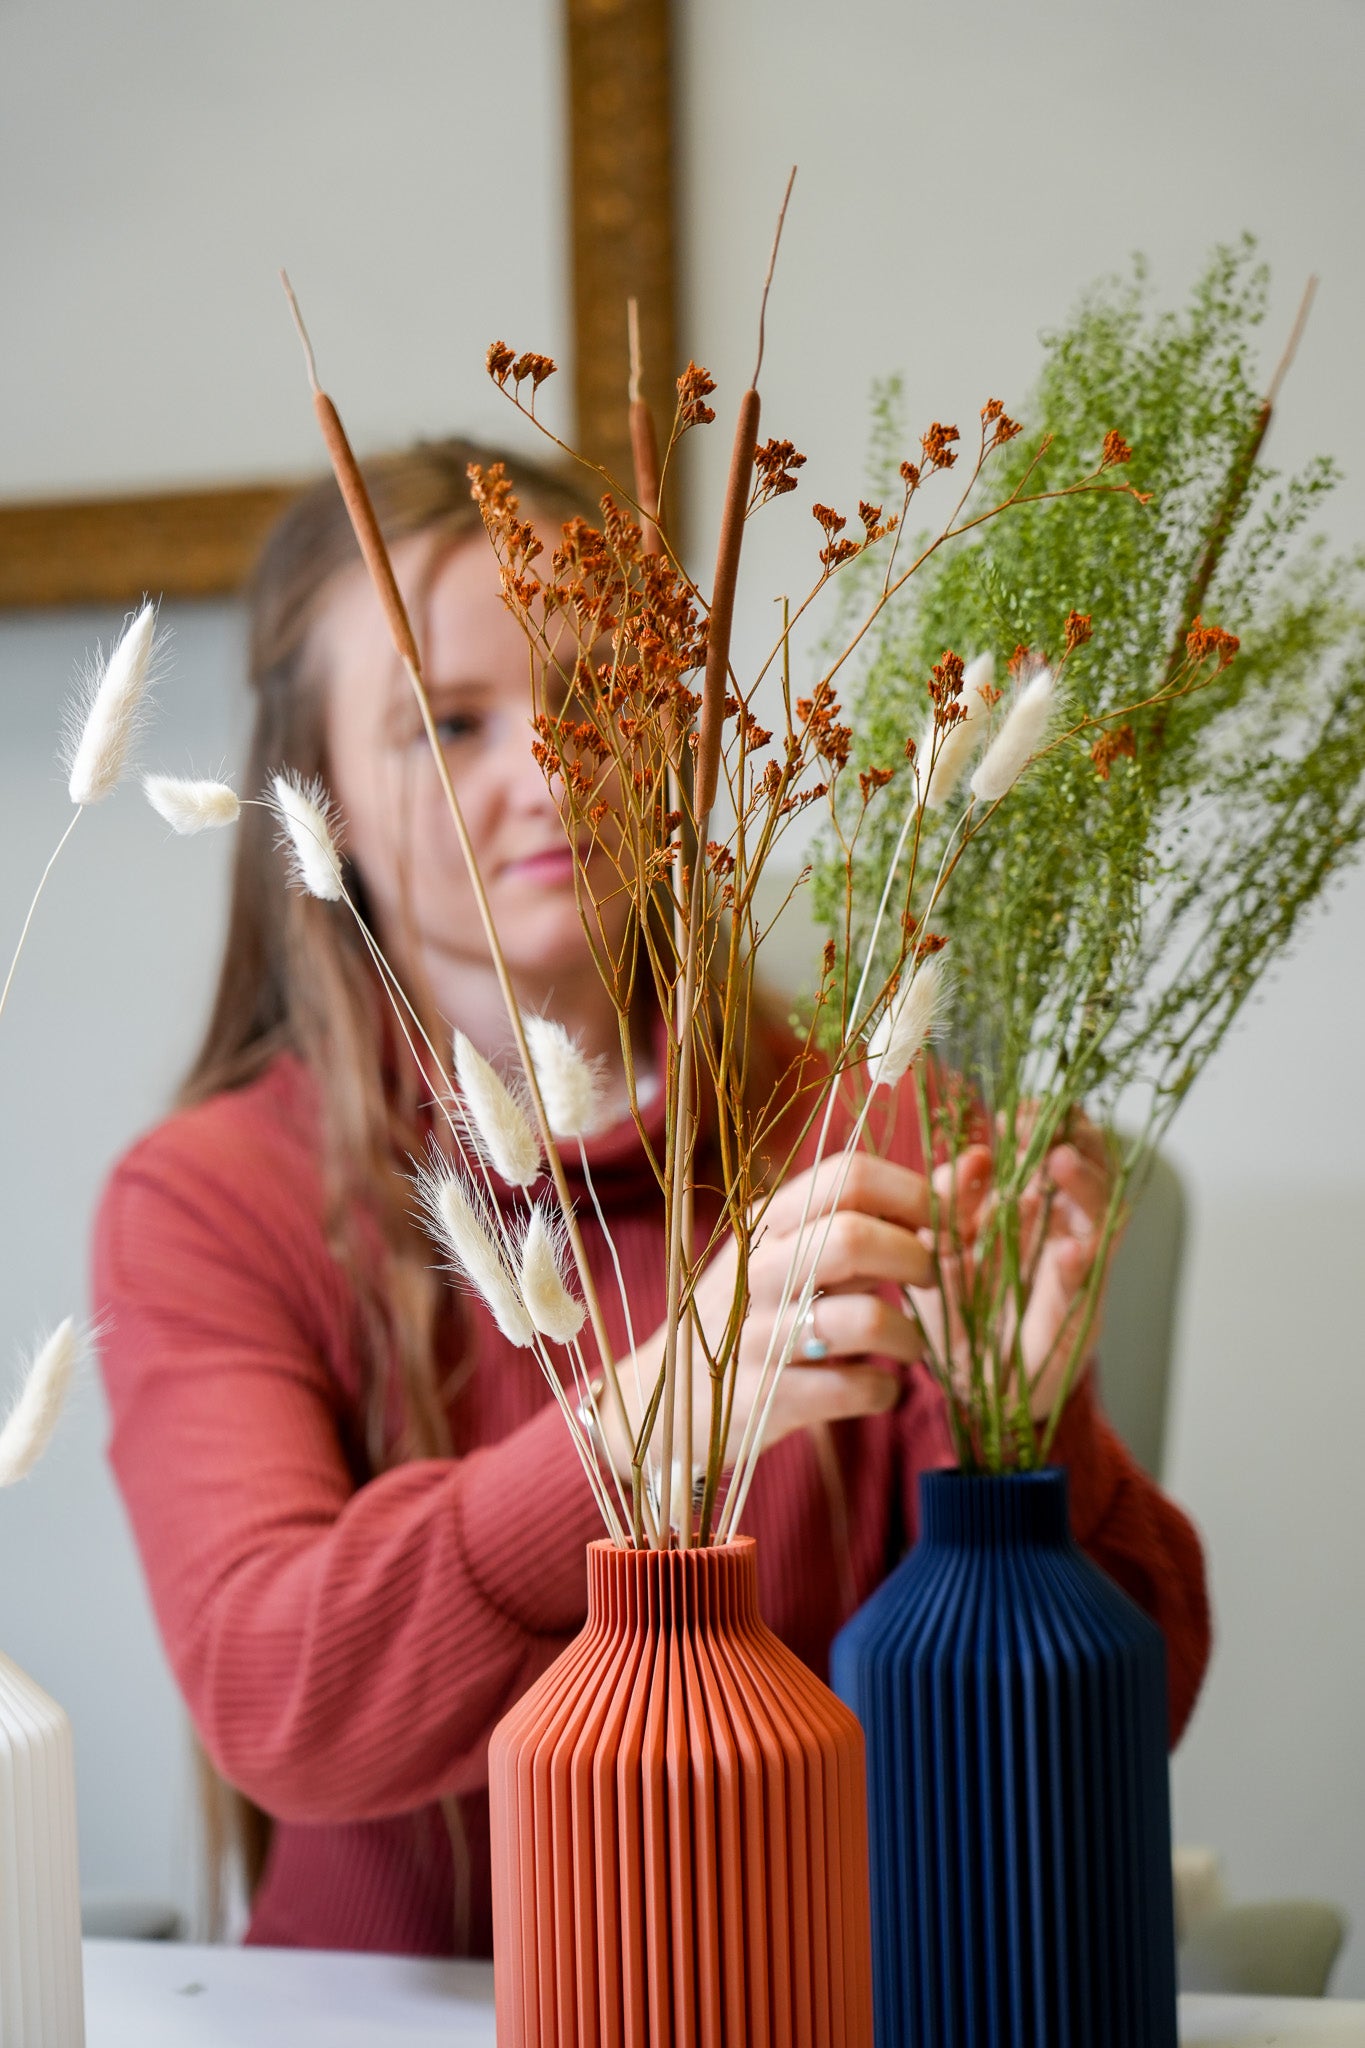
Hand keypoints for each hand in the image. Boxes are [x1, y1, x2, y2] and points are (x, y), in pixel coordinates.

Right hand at [604, 1153, 935, 1480]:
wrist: (669, 1399)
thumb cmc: (763, 1310)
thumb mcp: (813, 1251)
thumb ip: (894, 1212)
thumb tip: (982, 1162)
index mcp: (770, 1220)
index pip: (848, 1174)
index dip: (913, 1194)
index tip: (941, 1224)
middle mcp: (757, 1269)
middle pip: (852, 1236)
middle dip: (915, 1259)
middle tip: (930, 1282)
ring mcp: (756, 1335)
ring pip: (859, 1319)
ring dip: (909, 1336)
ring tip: (910, 1344)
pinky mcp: (764, 1397)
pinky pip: (850, 1389)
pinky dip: (883, 1391)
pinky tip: (880, 1387)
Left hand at [908, 1114, 1114, 1420]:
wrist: (978, 1390)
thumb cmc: (960, 1314)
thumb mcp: (939, 1250)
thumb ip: (948, 1204)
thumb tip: (975, 1157)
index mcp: (1026, 1208)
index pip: (1042, 1153)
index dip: (1035, 1128)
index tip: (1011, 1112)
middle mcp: (1059, 1227)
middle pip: (1084, 1169)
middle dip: (1068, 1138)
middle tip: (1042, 1121)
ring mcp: (1078, 1265)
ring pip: (1099, 1213)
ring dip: (1085, 1186)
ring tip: (1060, 1162)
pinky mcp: (1083, 1309)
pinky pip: (1089, 1282)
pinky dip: (1080, 1264)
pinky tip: (1069, 1249)